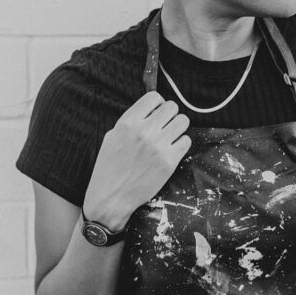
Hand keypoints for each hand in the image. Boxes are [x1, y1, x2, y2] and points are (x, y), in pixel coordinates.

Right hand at [83, 91, 190, 228]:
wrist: (111, 197)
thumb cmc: (110, 167)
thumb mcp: (112, 136)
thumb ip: (132, 121)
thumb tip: (151, 110)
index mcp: (128, 122)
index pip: (154, 97)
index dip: (158, 104)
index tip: (156, 112)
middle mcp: (145, 131)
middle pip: (172, 107)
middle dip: (169, 115)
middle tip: (164, 125)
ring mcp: (159, 146)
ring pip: (183, 121)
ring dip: (178, 127)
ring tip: (170, 136)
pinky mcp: (169, 162)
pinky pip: (186, 141)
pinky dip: (181, 144)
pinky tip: (171, 150)